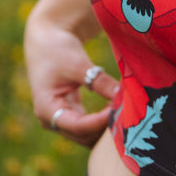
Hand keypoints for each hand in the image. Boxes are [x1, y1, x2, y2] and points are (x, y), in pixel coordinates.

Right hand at [25, 19, 118, 146]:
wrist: (47, 39)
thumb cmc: (58, 49)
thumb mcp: (79, 65)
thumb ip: (99, 82)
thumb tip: (123, 94)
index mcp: (47, 109)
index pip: (79, 126)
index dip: (102, 120)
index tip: (121, 109)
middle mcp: (51, 120)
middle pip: (83, 136)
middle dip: (105, 126)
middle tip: (128, 112)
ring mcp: (59, 119)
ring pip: (87, 135)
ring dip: (105, 126)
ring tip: (124, 110)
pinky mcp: (69, 115)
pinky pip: (88, 126)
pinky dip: (103, 120)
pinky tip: (117, 108)